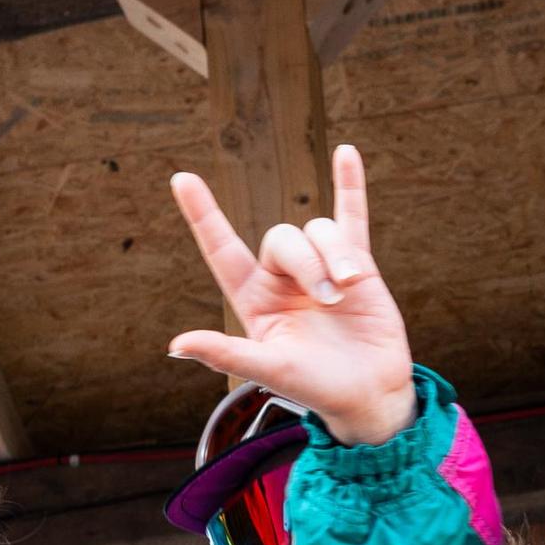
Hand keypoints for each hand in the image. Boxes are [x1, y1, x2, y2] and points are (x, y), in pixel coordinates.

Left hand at [165, 144, 413, 446]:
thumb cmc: (314, 388)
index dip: (203, 214)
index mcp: (253, 298)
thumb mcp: (268, 369)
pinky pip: (351, 215)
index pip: (221, 249)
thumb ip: (225, 352)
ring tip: (349, 293)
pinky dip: (350, 184)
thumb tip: (176, 346)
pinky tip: (346, 152)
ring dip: (336, 258)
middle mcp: (281, 278)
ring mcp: (319, 266)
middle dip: (308, 263)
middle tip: (330, 301)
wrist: (368, 392)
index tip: (181, 178)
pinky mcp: (358, 262)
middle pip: (283, 238)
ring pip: (319, 230)